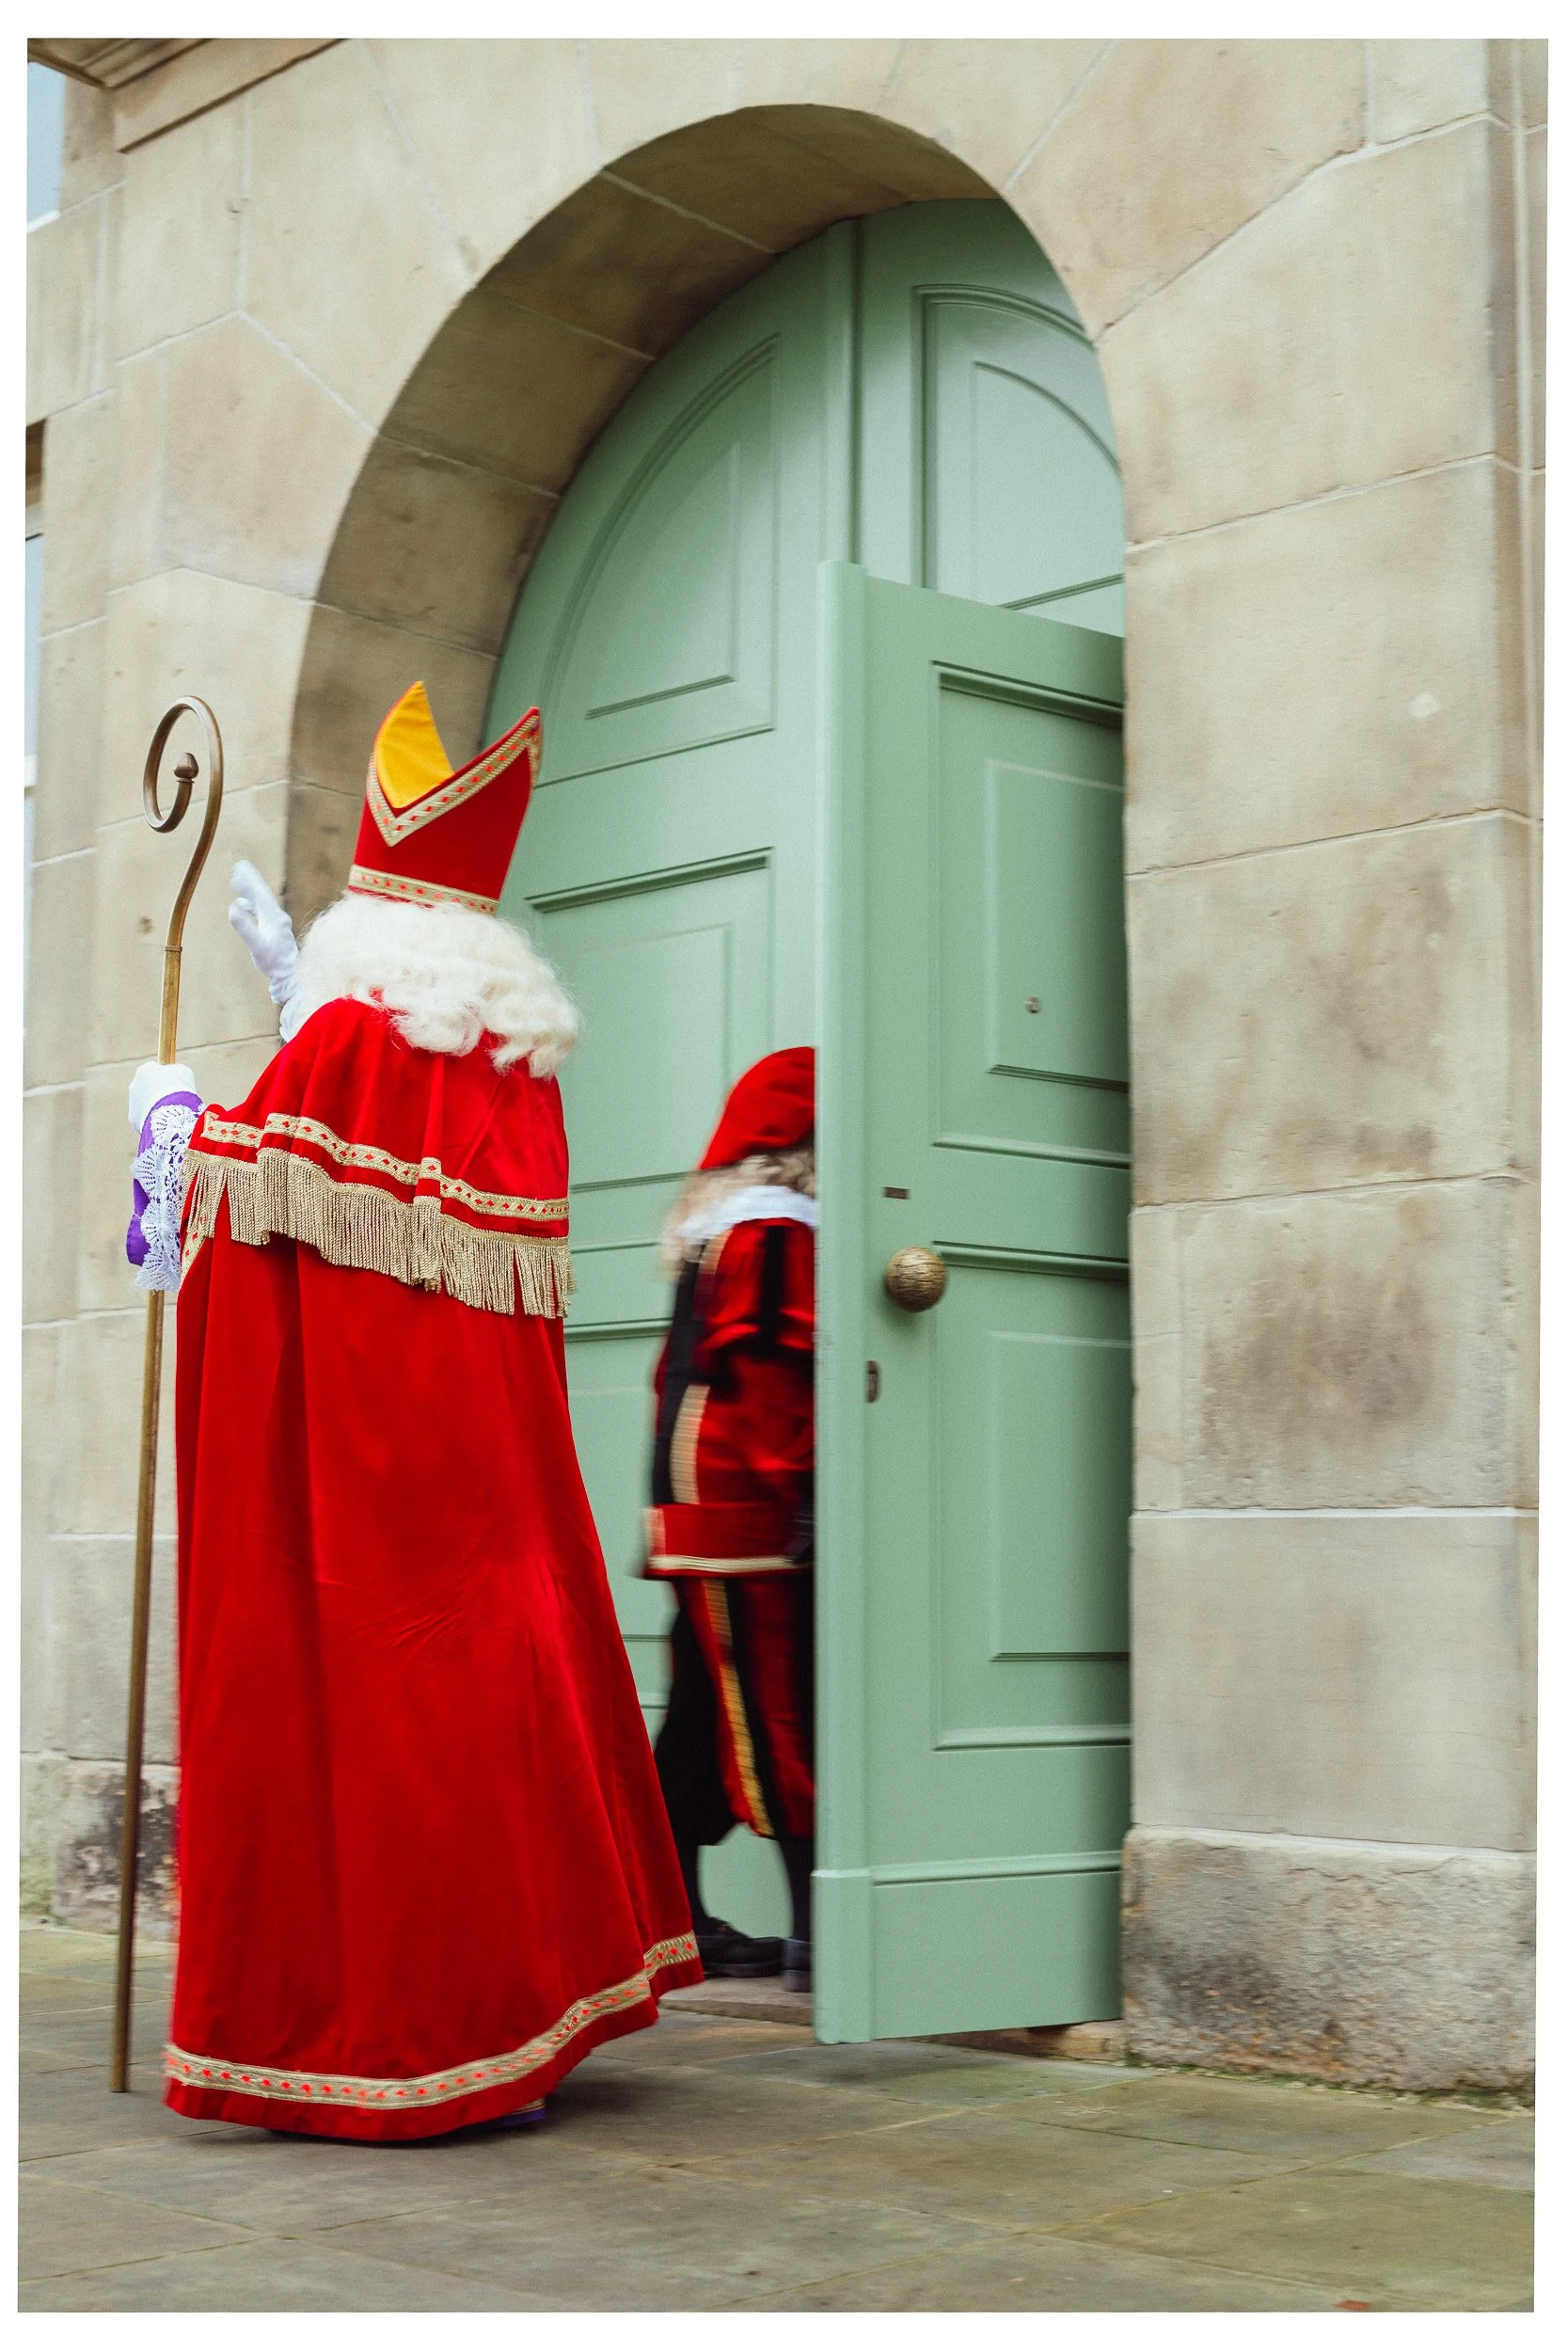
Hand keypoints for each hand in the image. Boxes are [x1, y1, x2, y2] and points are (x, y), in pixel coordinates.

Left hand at [128, 1061, 198, 1132]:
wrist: (171, 1113)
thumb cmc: (178, 1089)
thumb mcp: (183, 1073)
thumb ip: (175, 1070)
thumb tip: (174, 1073)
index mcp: (143, 1071)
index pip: (152, 1068)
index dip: (163, 1074)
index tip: (173, 1080)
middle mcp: (134, 1085)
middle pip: (146, 1086)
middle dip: (156, 1090)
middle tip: (172, 1097)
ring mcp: (132, 1102)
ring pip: (145, 1102)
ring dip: (155, 1104)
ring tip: (170, 1109)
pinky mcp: (134, 1118)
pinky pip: (144, 1116)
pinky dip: (153, 1117)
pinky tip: (164, 1119)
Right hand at [229, 859, 299, 1005]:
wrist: (290, 975)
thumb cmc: (273, 962)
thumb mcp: (255, 945)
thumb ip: (245, 927)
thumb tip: (233, 909)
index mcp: (273, 917)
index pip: (260, 892)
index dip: (249, 879)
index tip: (239, 866)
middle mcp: (277, 916)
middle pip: (262, 893)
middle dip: (249, 880)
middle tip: (237, 867)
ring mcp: (277, 923)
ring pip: (261, 902)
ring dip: (249, 892)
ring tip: (235, 882)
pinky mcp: (275, 930)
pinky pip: (262, 911)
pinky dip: (252, 905)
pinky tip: (243, 905)